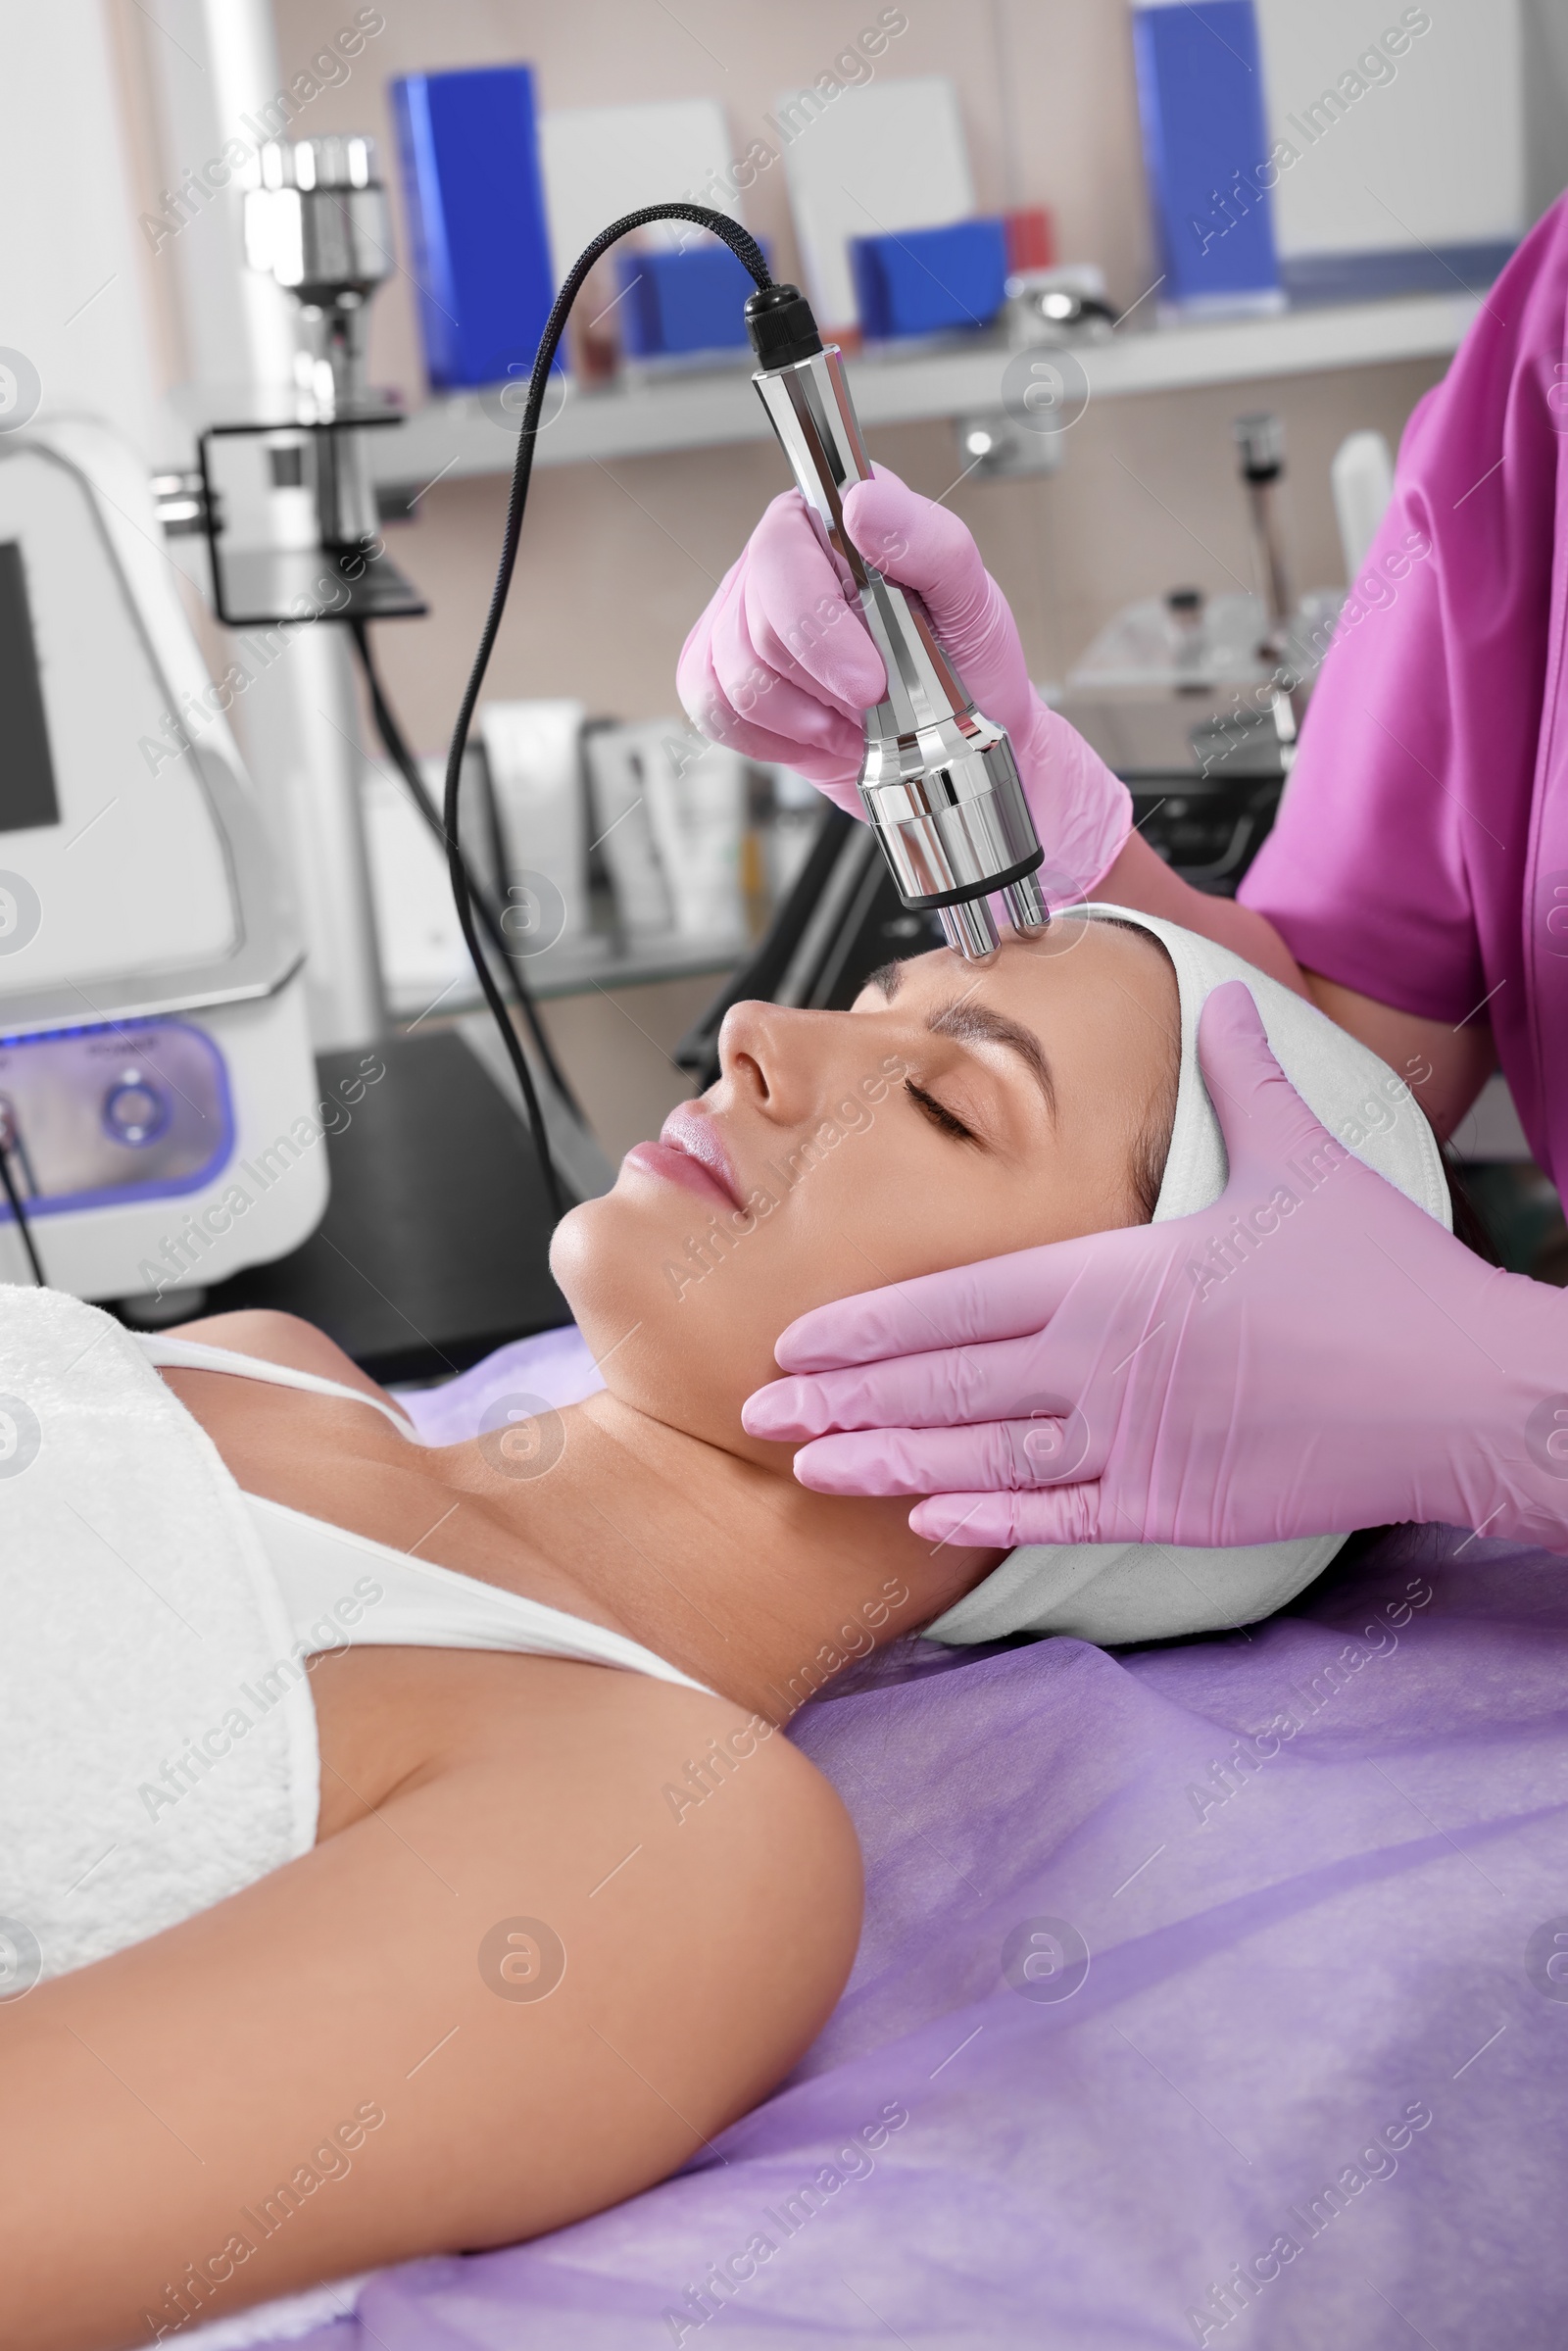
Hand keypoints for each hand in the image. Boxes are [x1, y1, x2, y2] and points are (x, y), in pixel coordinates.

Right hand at [677, 466, 1131, 892]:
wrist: (950, 740)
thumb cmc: (960, 664)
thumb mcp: (971, 600)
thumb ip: (929, 542)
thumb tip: (865, 506)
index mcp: (831, 521)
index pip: (784, 548)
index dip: (818, 620)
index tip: (869, 674)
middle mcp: (780, 561)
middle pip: (757, 619)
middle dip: (822, 677)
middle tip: (874, 699)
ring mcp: (742, 618)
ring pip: (736, 672)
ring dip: (803, 715)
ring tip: (853, 717)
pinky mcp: (722, 675)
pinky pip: (713, 709)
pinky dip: (771, 738)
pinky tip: (815, 730)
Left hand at [743, 985, 1567, 1553]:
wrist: (1458, 1390)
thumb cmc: (1380, 1275)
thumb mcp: (1300, 1156)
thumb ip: (1241, 1076)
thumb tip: (1225, 999)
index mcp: (1115, 1280)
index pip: (956, 1301)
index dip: (867, 1325)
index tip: (795, 1338)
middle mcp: (1101, 1365)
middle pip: (941, 1384)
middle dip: (840, 1400)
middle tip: (756, 1415)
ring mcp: (1130, 1445)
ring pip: (977, 1457)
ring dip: (884, 1462)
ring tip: (808, 1470)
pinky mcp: (1171, 1505)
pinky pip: (1052, 1514)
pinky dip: (981, 1516)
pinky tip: (921, 1514)